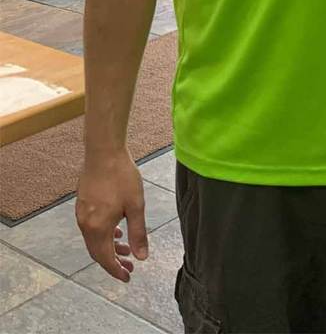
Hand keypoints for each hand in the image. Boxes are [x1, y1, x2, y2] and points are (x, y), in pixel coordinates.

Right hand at [76, 148, 148, 281]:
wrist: (103, 151)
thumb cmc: (122, 176)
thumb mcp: (136, 206)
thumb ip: (138, 233)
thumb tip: (142, 257)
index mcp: (98, 227)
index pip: (105, 258)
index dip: (116, 271)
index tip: (127, 277)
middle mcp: (85, 224)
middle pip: (97, 252)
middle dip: (113, 261)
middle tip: (129, 267)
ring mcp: (81, 213)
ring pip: (94, 239)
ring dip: (109, 246)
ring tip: (125, 248)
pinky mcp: (82, 203)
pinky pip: (91, 227)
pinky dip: (103, 234)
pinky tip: (116, 228)